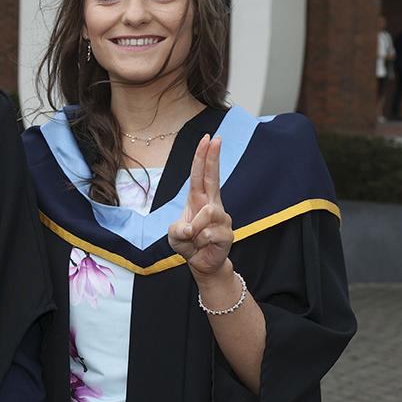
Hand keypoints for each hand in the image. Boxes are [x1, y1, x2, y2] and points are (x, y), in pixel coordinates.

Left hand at [167, 134, 232, 276]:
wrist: (202, 263)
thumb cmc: (188, 243)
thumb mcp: (174, 235)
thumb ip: (177, 230)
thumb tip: (189, 229)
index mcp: (199, 199)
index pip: (201, 174)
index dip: (204, 157)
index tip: (208, 138)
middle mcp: (212, 204)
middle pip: (213, 177)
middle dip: (212, 157)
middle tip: (215, 138)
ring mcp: (222, 218)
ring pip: (207, 213)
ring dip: (194, 228)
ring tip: (193, 238)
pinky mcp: (227, 233)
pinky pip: (209, 234)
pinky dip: (199, 241)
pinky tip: (202, 245)